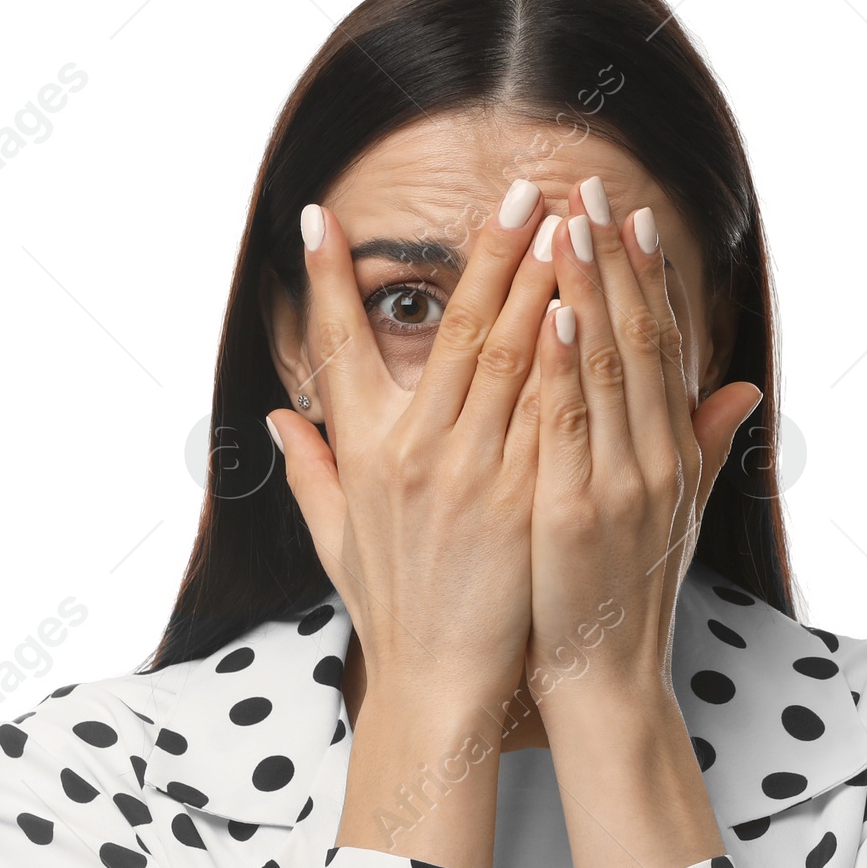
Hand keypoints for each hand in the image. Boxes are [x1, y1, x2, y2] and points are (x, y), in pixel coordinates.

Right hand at [268, 183, 556, 716]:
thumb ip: (310, 471)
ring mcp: (470, 473)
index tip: (323, 215)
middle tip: (520, 184)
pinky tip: (588, 302)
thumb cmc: (394, 609)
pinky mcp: (520, 498)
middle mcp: (413, 452)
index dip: (327, 279)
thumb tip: (277, 418)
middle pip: (454, 331)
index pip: (337, 346)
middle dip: (487, 250)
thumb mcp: (337, 540)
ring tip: (566, 219)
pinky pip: (550, 409)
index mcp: (363, 453)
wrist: (439, 683)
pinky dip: (568, 351)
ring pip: (510, 355)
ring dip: (539, 279)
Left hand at [524, 178, 761, 713]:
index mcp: (674, 454)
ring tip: (566, 221)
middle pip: (639, 339)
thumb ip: (703, 447)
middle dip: (613, 259)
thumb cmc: (625, 595)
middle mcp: (658, 459)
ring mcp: (622, 483)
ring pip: (608, 367)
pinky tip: (552, 310)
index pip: (662, 347)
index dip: (648, 277)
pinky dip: (565, 364)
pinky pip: (572, 423)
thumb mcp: (675, 516)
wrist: (606, 677)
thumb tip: (739, 391)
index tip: (630, 214)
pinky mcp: (580, 511)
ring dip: (588, 288)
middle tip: (590, 187)